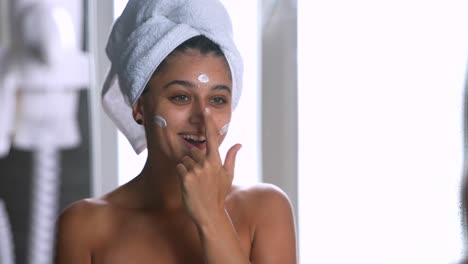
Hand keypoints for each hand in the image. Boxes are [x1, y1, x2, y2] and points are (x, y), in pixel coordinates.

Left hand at [176, 108, 240, 225]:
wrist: (209, 214)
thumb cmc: (218, 194)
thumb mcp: (227, 176)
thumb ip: (231, 157)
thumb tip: (239, 144)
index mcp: (216, 161)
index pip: (213, 138)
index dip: (209, 123)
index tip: (206, 110)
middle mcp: (206, 164)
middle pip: (193, 151)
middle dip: (194, 161)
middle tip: (200, 177)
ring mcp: (195, 170)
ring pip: (185, 159)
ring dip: (187, 168)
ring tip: (195, 182)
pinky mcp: (185, 177)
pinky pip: (179, 167)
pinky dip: (181, 174)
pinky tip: (188, 185)